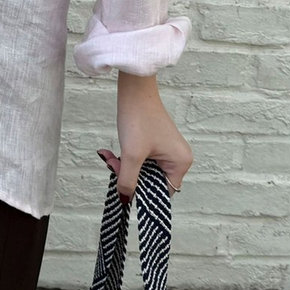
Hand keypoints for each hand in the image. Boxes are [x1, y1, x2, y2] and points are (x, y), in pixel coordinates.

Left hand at [97, 72, 192, 202]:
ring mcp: (167, 149)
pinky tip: (110, 152)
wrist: (134, 90)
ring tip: (109, 156)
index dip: (142, 192)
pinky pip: (140, 158)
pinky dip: (126, 157)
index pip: (162, 192)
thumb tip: (125, 199)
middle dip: (128, 175)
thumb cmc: (138, 119)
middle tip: (112, 165)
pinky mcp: (155, 142)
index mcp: (180, 163)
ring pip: (142, 169)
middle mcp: (177, 157)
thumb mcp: (131, 154)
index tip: (124, 186)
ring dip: (124, 165)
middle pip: (150, 180)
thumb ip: (128, 180)